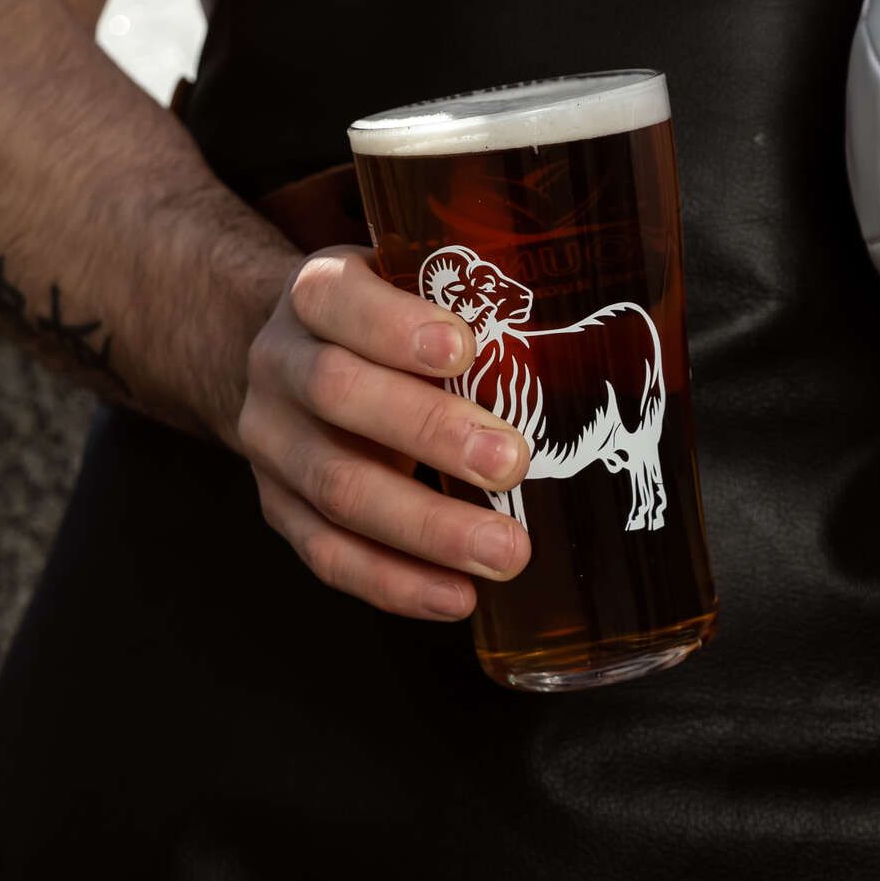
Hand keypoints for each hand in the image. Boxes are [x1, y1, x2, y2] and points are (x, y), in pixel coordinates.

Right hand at [238, 246, 531, 617]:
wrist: (293, 357)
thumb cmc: (386, 321)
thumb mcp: (410, 284)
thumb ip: (473, 299)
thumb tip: (607, 339)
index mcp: (316, 294)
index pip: (338, 299)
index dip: (394, 326)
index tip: (465, 348)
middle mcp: (281, 364)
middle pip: (338, 394)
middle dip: (428, 431)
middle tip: (511, 462)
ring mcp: (272, 442)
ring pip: (336, 487)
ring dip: (426, 527)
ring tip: (504, 551)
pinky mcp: (279, 508)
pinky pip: (328, 554)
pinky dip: (394, 581)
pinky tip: (455, 595)